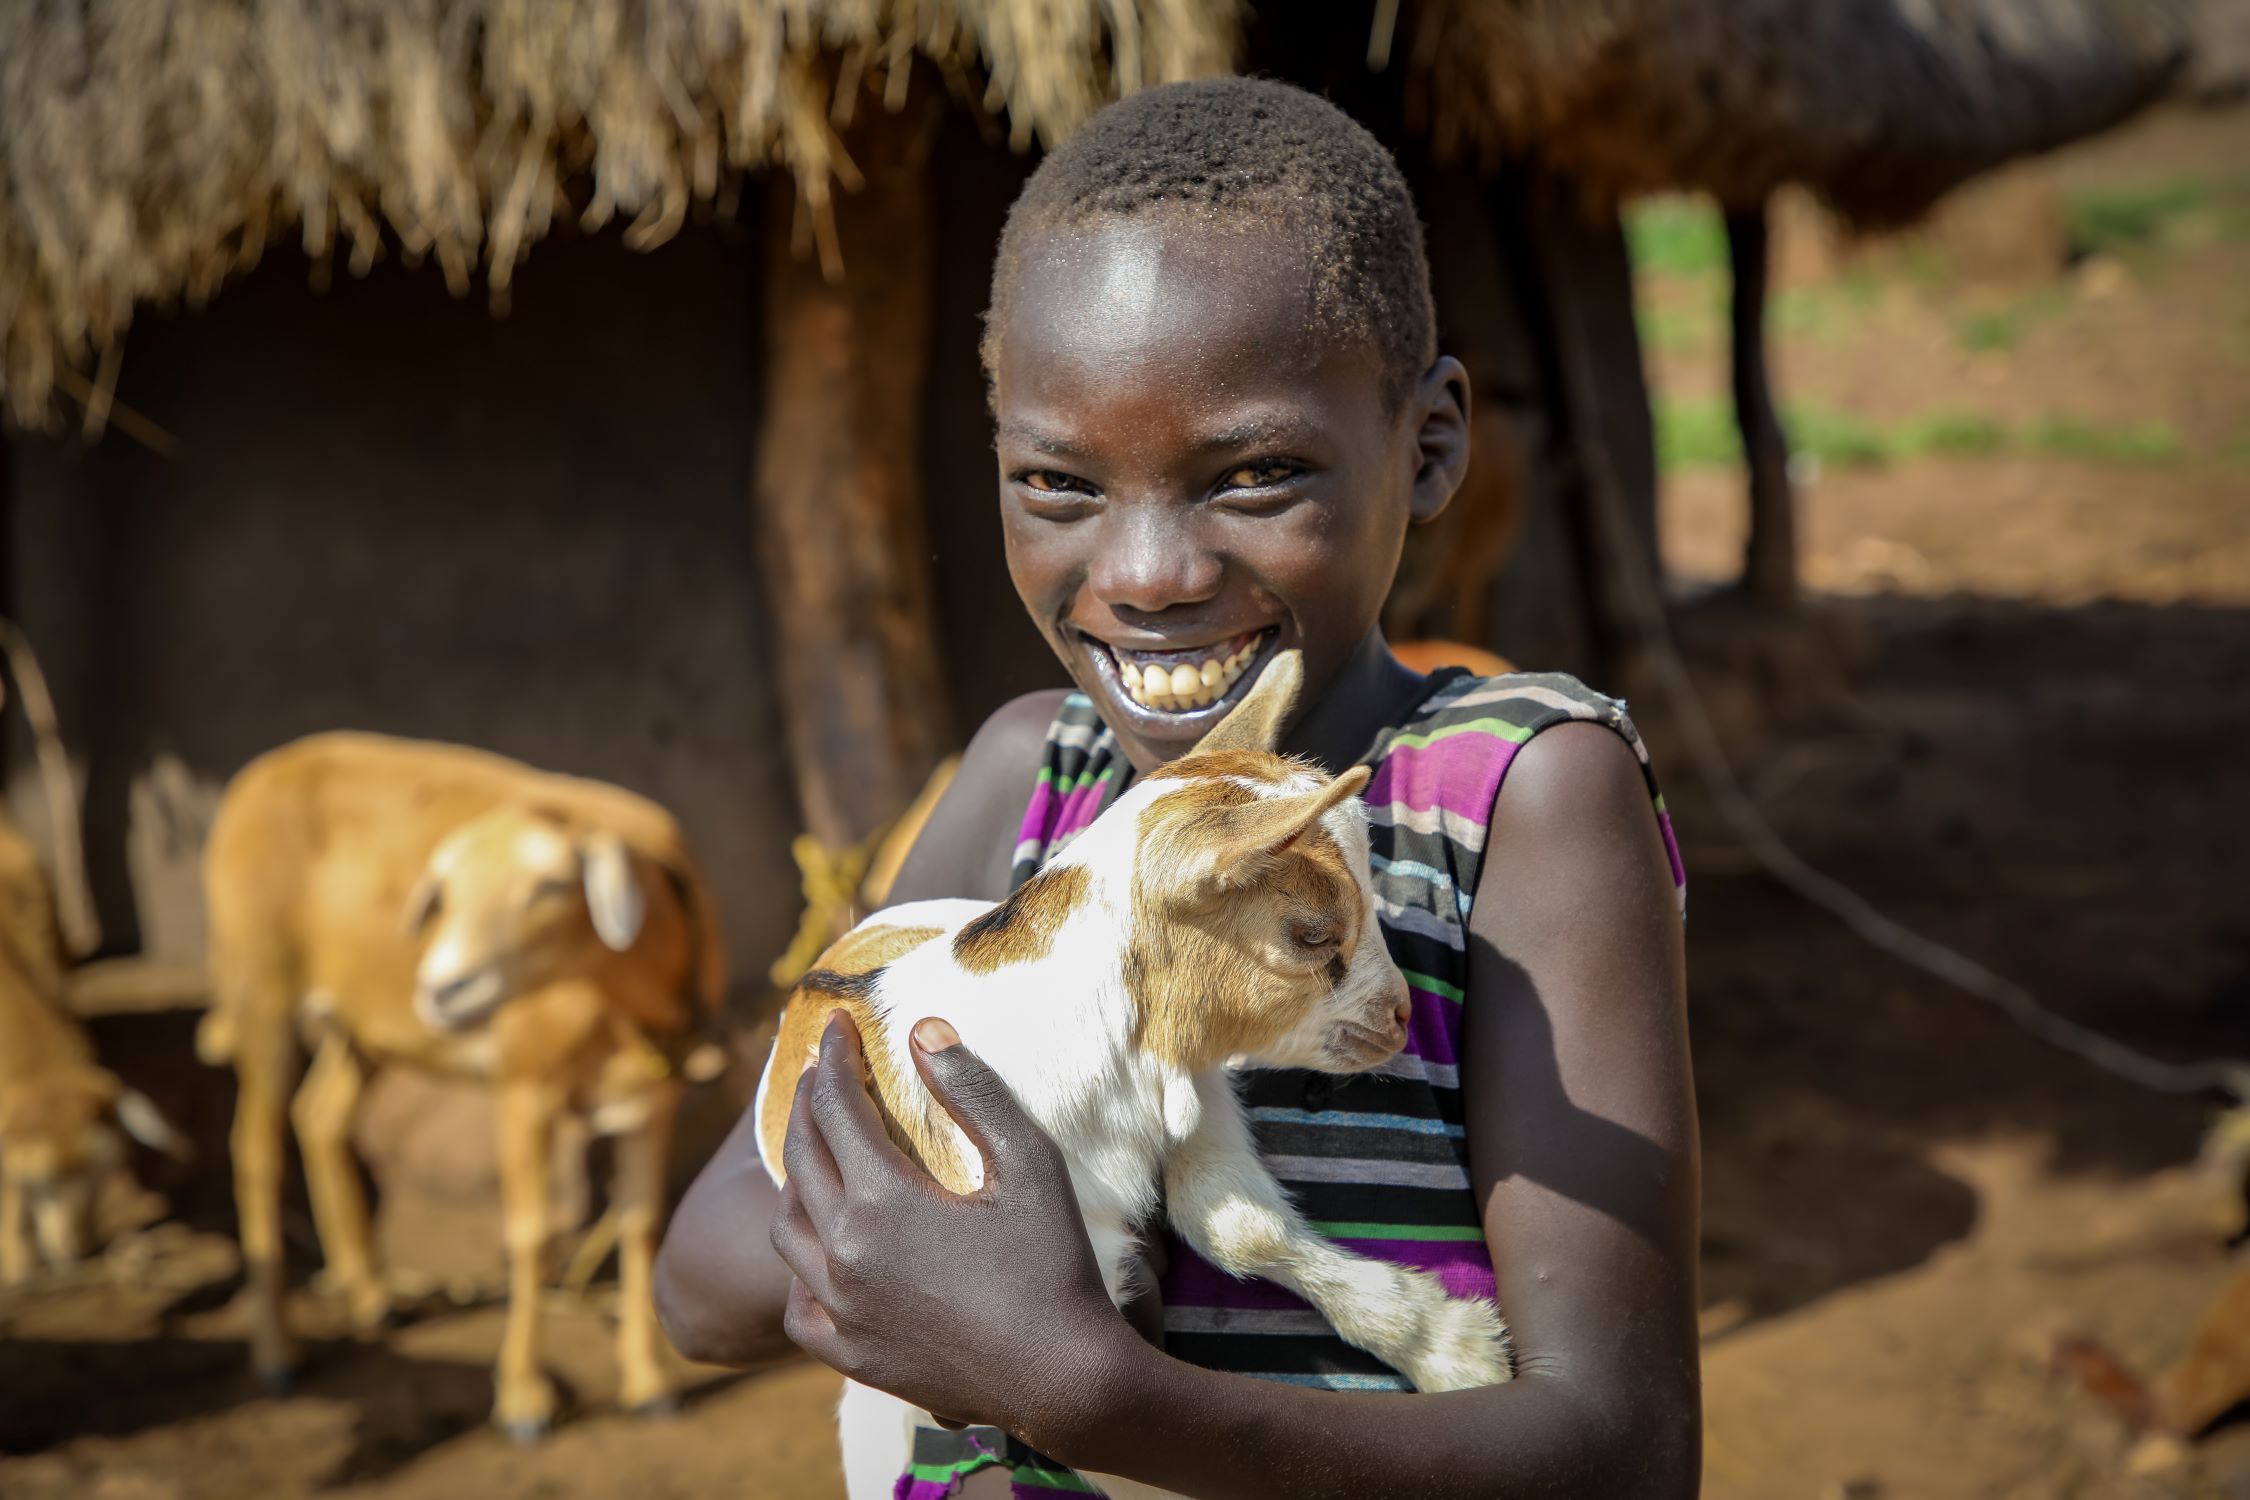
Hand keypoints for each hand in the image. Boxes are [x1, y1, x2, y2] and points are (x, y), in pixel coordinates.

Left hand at [769, 1014, 1138, 1447]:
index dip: (837, 1059)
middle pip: (802, 1158)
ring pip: (788, 1230)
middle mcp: (844, 1253)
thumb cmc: (1054, 1264)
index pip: (838, 1108)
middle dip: (808, 1104)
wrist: (1063, 1379)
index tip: (839, 1026)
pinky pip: (799, 1309)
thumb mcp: (1028, 1163)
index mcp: (881, 1200)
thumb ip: (973, 1091)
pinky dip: (799, 1273)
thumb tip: (924, 1030)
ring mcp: (842, 1310)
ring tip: (815, 1151)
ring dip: (794, 1179)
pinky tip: (819, 1258)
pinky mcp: (854, 1356)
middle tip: (824, 1072)